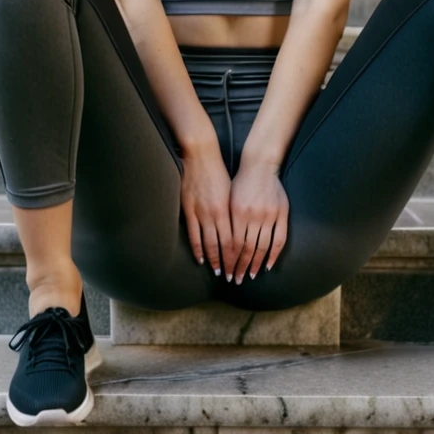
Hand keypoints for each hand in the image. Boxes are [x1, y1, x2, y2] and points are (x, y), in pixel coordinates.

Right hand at [179, 144, 235, 277]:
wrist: (201, 156)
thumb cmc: (220, 172)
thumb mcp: (233, 191)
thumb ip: (236, 211)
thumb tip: (242, 229)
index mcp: (230, 209)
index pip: (238, 240)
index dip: (241, 256)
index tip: (245, 267)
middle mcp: (217, 214)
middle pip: (226, 246)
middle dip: (230, 263)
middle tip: (234, 277)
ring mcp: (201, 213)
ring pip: (210, 244)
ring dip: (214, 260)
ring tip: (219, 272)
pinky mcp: (189, 210)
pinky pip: (193, 235)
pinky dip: (198, 249)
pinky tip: (200, 259)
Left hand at [228, 158, 288, 282]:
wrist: (260, 166)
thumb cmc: (240, 182)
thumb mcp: (228, 199)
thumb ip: (227, 221)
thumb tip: (222, 244)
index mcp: (237, 213)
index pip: (232, 245)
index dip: (230, 261)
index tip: (226, 273)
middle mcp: (253, 217)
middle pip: (246, 249)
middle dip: (240, 267)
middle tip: (236, 280)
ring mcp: (268, 216)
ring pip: (261, 247)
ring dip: (255, 264)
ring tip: (250, 275)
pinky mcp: (281, 214)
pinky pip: (279, 239)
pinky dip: (273, 255)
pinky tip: (268, 265)